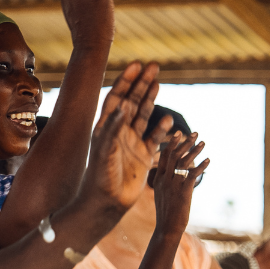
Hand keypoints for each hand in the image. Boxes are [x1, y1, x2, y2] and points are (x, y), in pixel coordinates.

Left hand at [79, 62, 169, 213]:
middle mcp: (118, 131)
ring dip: (150, 99)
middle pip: (132, 101)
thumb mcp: (104, 150)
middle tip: (154, 67)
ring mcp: (132, 142)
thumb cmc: (100, 176)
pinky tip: (169, 119)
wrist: (108, 202)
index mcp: (105, 127)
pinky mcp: (144, 156)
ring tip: (158, 83)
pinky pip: (155, 138)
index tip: (137, 65)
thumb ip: (112, 128)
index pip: (116, 97)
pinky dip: (162, 128)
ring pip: (143, 115)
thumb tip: (122, 107)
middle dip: (141, 84)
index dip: (126, 81)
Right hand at [151, 132, 207, 236]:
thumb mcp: (162, 195)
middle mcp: (165, 179)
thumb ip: (167, 184)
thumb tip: (175, 176)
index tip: (179, 133)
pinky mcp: (183, 192)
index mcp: (159, 179)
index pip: (164, 156)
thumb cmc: (166, 214)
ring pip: (184, 162)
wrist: (167, 228)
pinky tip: (208, 160)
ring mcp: (173, 185)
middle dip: (185, 142)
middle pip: (174, 155)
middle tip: (195, 133)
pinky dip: (201, 166)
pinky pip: (193, 175)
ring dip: (195, 151)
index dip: (172, 143)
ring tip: (203, 143)